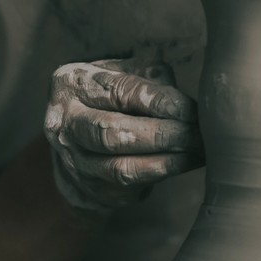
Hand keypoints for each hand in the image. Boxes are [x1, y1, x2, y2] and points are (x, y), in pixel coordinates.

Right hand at [43, 57, 199, 217]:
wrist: (76, 139)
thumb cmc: (109, 96)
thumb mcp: (123, 73)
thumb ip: (151, 78)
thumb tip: (185, 104)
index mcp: (71, 83)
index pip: (120, 92)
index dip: (161, 102)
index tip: (192, 110)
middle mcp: (63, 122)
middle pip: (114, 132)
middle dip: (162, 135)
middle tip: (197, 134)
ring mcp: (73, 159)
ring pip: (121, 166)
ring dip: (166, 161)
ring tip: (197, 152)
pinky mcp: (89, 187)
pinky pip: (129, 186)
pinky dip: (162, 174)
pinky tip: (185, 163)